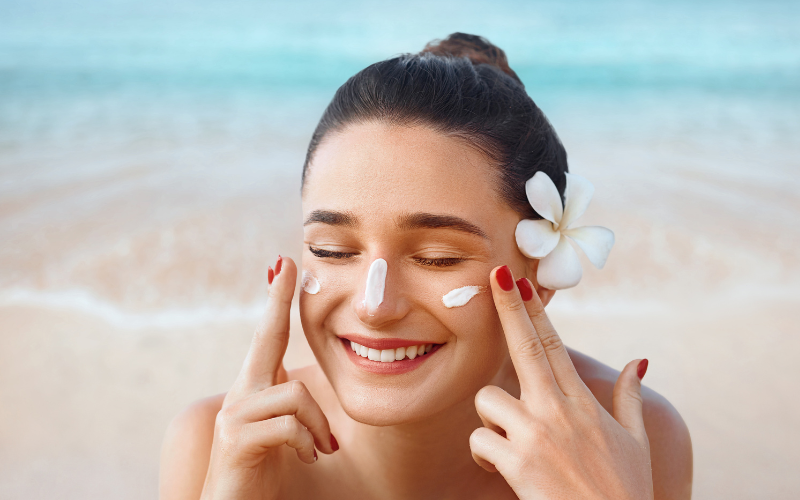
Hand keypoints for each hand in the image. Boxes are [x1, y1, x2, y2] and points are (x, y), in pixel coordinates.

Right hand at [201, 256, 337, 499]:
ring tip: (320, 448)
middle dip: (278, 300)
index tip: (282, 265)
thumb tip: (289, 377)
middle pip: (267, 338)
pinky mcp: (237, 439)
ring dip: (318, 427)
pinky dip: (308, 443)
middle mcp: (241, 393)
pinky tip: (306, 457)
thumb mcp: (279, 429)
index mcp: (255, 389)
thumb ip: (284, 402)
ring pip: (296, 396)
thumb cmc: (262, 469)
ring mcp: (235, 415)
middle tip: (287, 264)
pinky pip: (290, 426)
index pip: (269, 336)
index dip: (276, 301)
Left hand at [469, 265, 653, 499]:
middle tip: (495, 275)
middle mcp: (558, 411)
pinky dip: (483, 453)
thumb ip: (630, 398)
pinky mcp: (517, 462)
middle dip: (509, 308)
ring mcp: (536, 435)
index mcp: (582, 403)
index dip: (534, 310)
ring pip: (488, 398)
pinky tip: (499, 468)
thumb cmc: (623, 491)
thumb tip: (638, 362)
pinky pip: (480, 439)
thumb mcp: (636, 443)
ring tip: (507, 441)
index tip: (519, 281)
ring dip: (490, 417)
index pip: (553, 344)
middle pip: (526, 346)